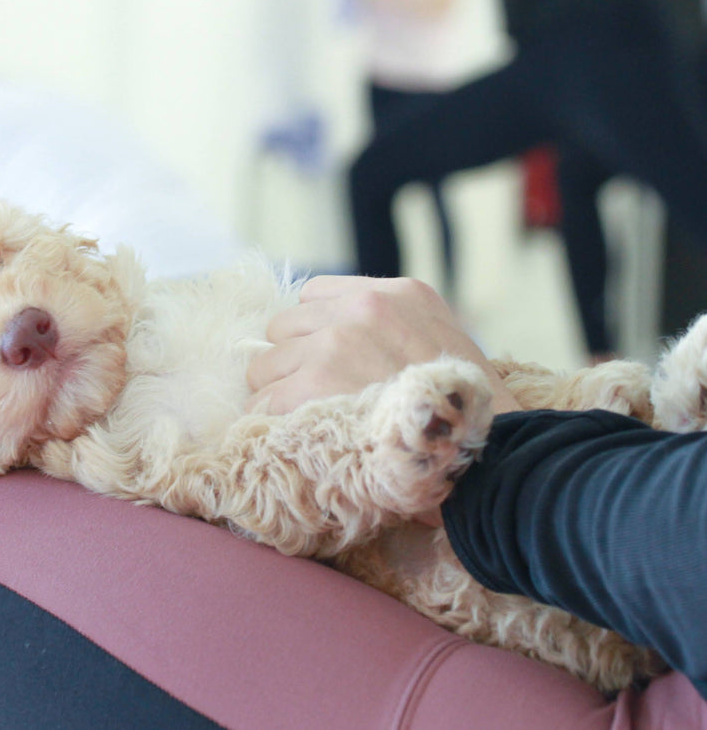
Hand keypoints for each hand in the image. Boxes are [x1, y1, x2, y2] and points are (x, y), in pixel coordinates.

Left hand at [247, 275, 520, 415]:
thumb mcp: (444, 344)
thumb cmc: (468, 415)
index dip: (315, 331)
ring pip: (266, 363)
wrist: (492, 459)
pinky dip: (270, 422)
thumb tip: (343, 339)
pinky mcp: (312, 385)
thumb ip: (396, 329)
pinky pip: (262, 400)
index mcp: (399, 294)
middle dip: (294, 361)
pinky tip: (295, 438)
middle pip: (284, 327)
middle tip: (314, 396)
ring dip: (279, 392)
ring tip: (307, 420)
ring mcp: (335, 344)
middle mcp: (363, 309)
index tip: (327, 362)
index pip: (315, 294)